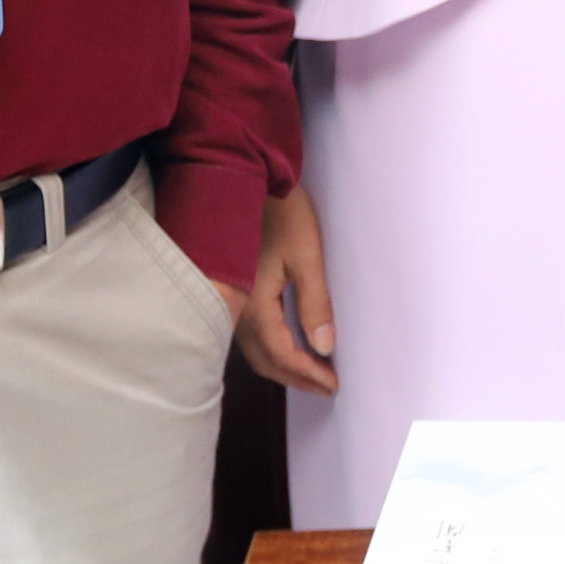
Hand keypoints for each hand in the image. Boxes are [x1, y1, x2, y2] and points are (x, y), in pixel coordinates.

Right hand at [243, 180, 339, 395]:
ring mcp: (231, 301)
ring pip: (255, 350)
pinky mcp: (233, 290)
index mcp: (253, 305)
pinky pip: (250, 333)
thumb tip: (324, 347)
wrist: (245, 177)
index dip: (308, 374)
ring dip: (283, 365)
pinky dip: (271, 348)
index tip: (333, 384)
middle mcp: (236, 310)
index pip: (282, 355)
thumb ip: (315, 303)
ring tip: (312, 371)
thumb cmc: (280, 213)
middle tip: (326, 386)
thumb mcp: (306, 256)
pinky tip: (289, 343)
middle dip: (295, 378)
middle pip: (265, 361)